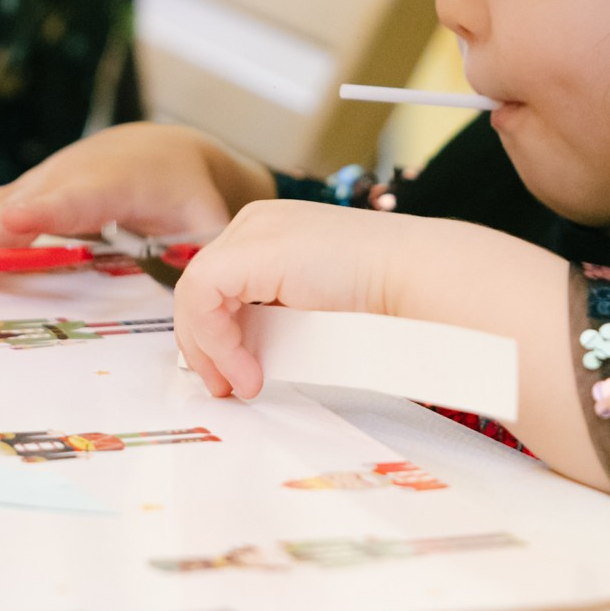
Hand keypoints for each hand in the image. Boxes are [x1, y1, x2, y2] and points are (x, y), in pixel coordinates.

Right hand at [0, 123, 276, 269]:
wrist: (171, 151)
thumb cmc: (190, 192)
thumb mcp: (211, 219)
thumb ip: (204, 251)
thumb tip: (203, 291)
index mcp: (120, 182)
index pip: (79, 198)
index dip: (45, 209)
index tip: (12, 218)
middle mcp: (71, 176)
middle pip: (17, 205)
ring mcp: (45, 181)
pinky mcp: (30, 190)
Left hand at [172, 202, 496, 397]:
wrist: (414, 275)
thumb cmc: (383, 295)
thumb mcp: (313, 310)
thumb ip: (277, 322)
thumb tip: (245, 360)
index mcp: (273, 232)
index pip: (220, 283)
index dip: (215, 333)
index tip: (231, 375)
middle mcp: (258, 224)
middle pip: (202, 288)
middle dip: (205, 345)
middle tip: (225, 386)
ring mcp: (253, 231)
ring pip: (195, 294)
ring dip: (212, 350)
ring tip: (240, 384)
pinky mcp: (249, 251)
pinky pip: (203, 297)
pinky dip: (217, 341)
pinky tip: (245, 369)